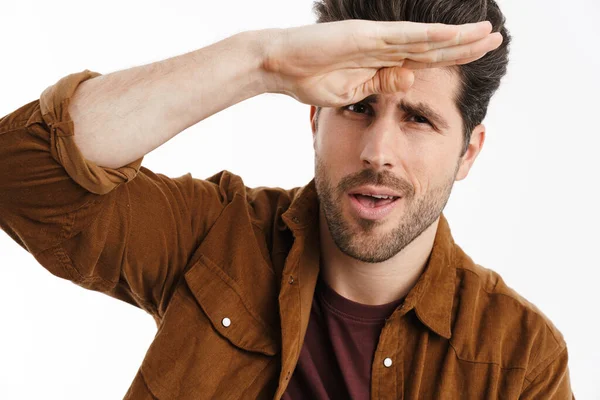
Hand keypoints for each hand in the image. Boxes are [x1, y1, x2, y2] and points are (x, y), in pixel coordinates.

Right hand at [260, 19, 502, 106]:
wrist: (278, 65)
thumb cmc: (308, 79)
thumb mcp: (352, 90)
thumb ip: (381, 85)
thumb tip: (410, 81)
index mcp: (381, 62)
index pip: (425, 60)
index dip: (453, 58)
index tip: (478, 59)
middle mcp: (384, 47)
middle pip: (433, 46)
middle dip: (465, 44)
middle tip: (497, 39)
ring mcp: (376, 39)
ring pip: (425, 38)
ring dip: (457, 37)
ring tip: (487, 33)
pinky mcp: (365, 36)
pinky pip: (403, 37)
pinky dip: (429, 36)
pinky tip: (454, 34)